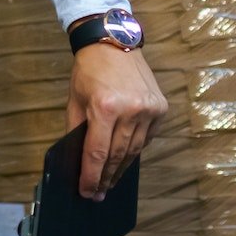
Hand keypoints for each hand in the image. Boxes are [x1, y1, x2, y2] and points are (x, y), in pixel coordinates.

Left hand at [66, 43, 167, 199]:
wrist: (114, 42)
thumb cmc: (89, 71)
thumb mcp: (74, 100)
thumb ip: (77, 130)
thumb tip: (79, 161)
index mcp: (105, 107)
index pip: (98, 152)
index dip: (92, 176)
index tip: (87, 192)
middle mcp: (131, 109)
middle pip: (117, 154)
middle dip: (106, 177)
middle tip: (98, 193)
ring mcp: (149, 109)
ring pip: (135, 150)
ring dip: (121, 168)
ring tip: (110, 181)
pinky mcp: (160, 108)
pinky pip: (147, 137)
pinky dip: (135, 149)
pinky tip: (125, 159)